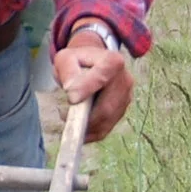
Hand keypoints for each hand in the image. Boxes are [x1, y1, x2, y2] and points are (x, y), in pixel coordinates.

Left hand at [52, 24, 133, 141]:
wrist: (91, 65)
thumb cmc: (77, 62)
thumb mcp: (66, 59)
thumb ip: (68, 71)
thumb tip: (72, 90)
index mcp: (113, 61)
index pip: (101, 77)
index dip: (86, 89)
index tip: (71, 98)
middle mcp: (125, 80)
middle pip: (106, 107)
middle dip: (84, 117)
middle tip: (64, 116)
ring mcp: (126, 97)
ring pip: (106, 121)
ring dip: (86, 126)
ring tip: (70, 118)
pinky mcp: (122, 111)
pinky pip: (106, 129)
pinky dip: (90, 132)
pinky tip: (78, 127)